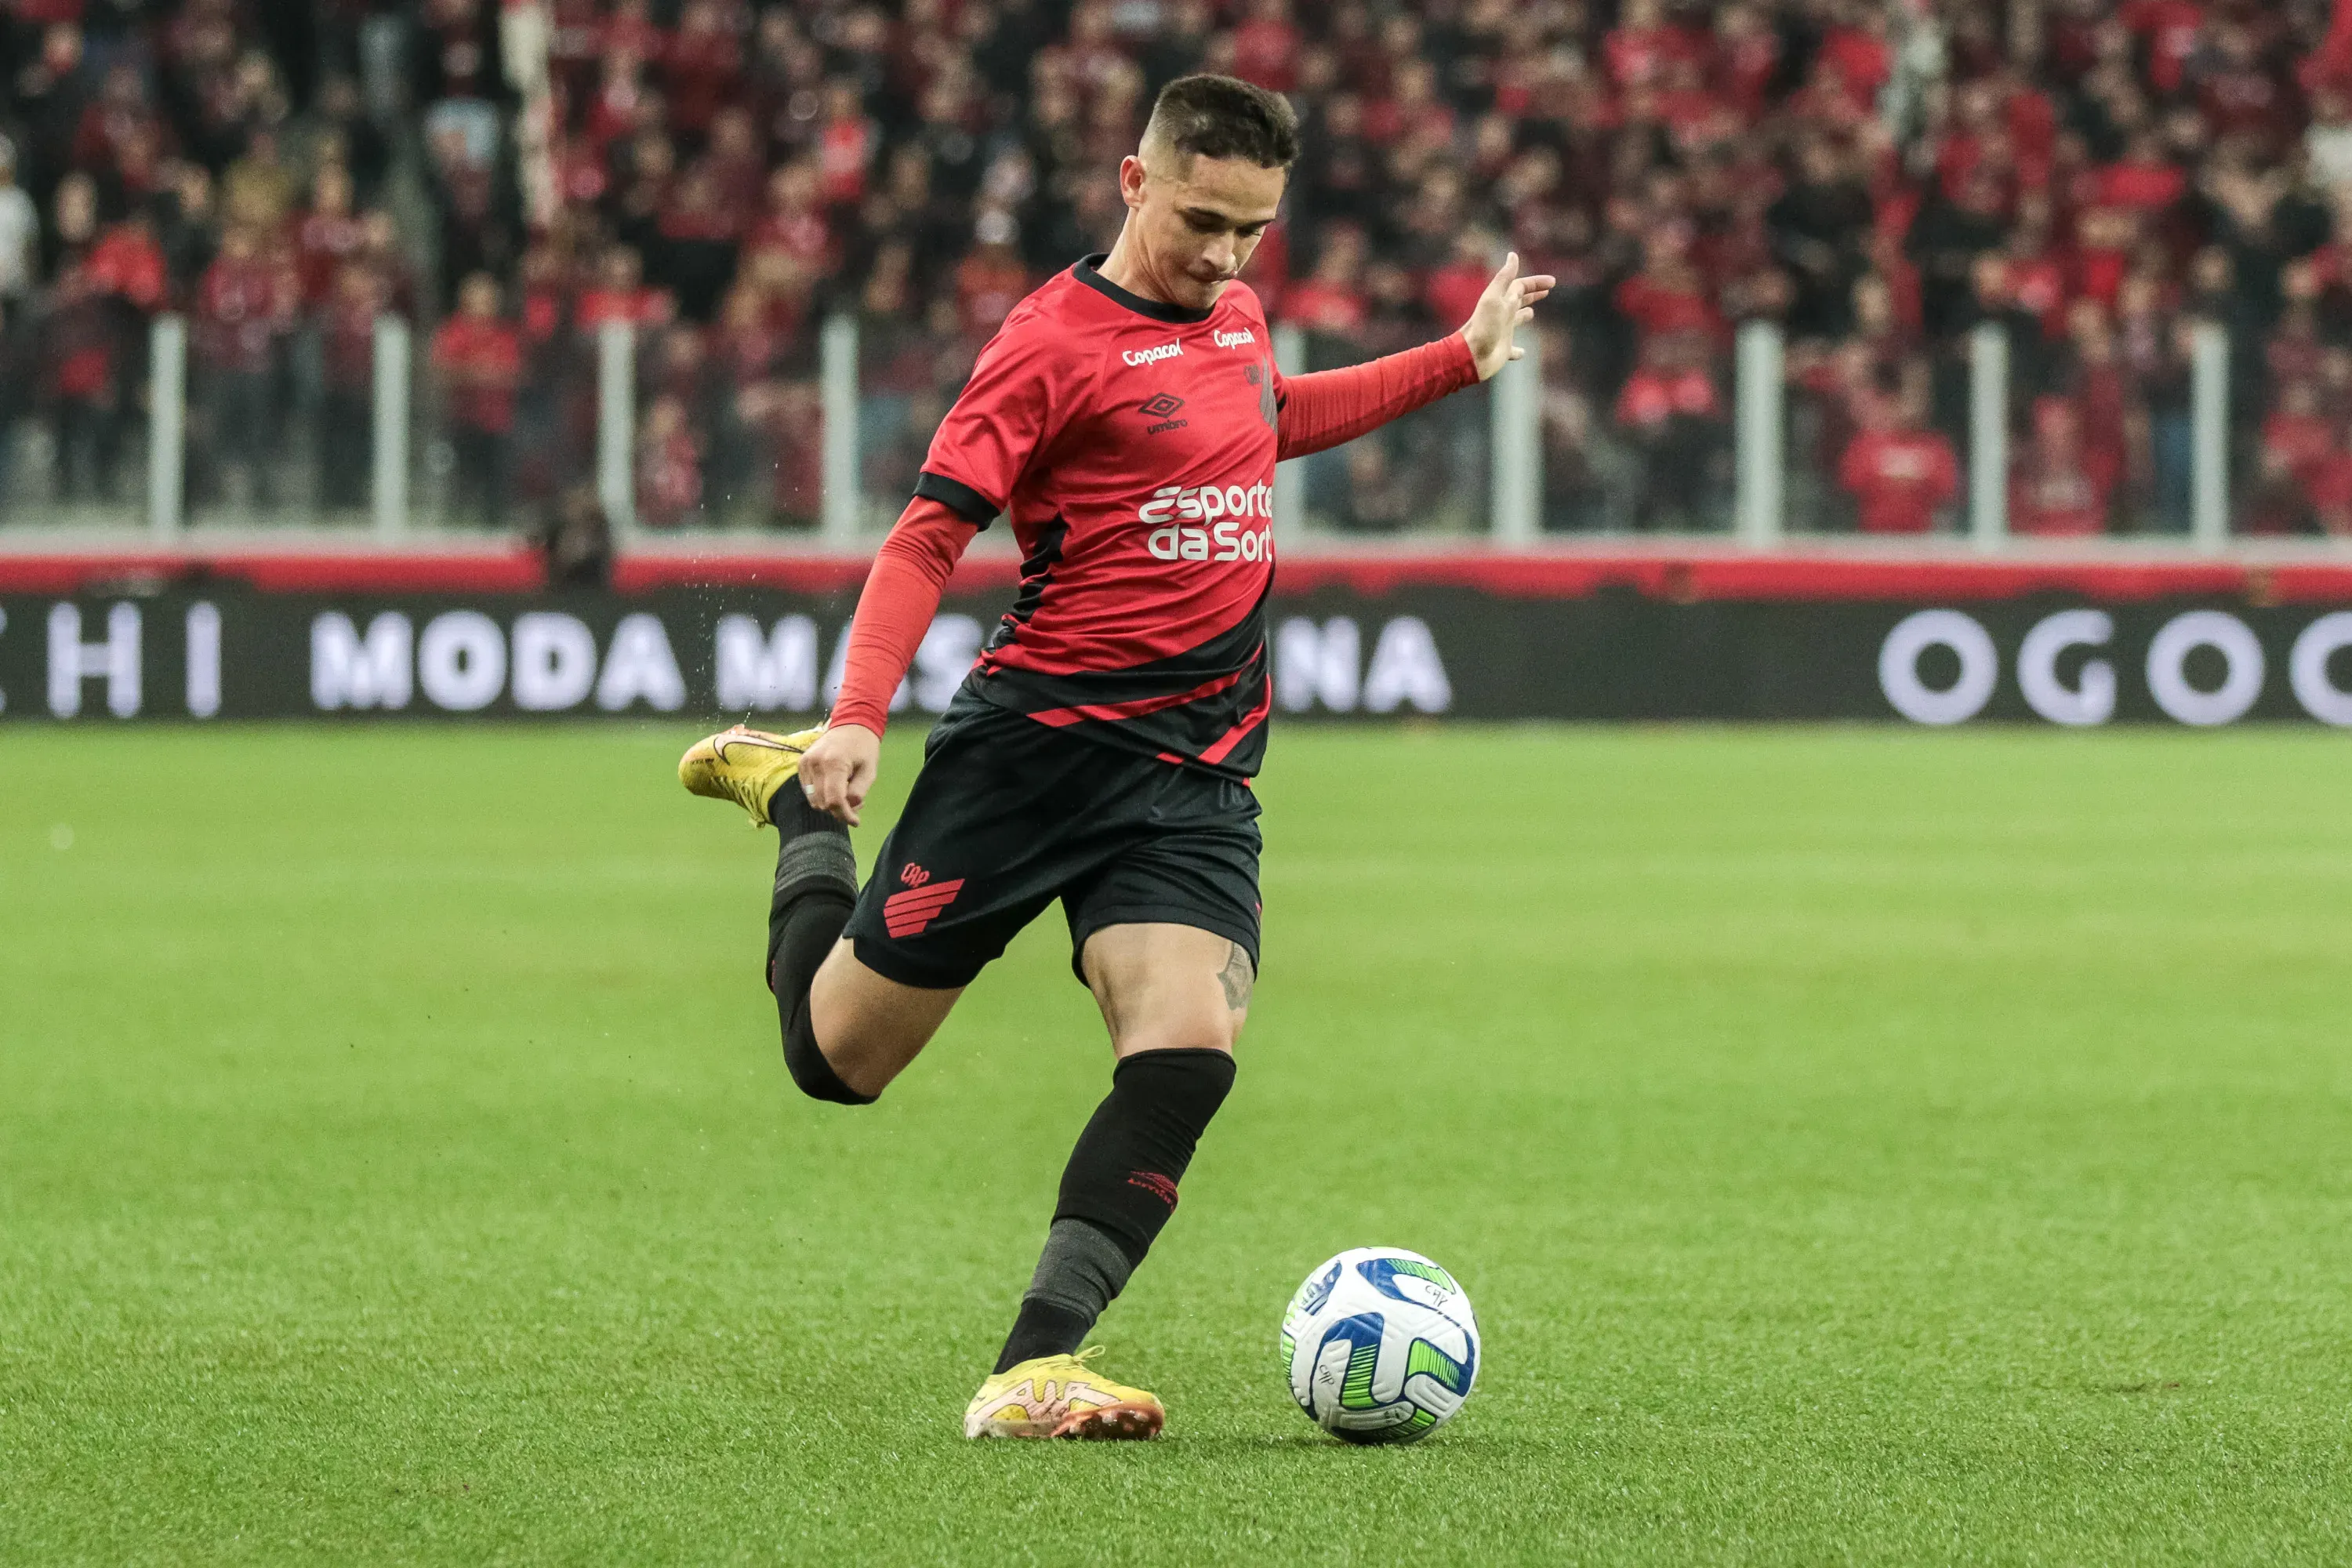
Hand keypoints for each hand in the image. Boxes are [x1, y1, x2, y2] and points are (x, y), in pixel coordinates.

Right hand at [797, 722, 880, 826]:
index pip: (834, 800)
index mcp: (834, 763)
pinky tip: (834, 786)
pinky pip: (808, 790)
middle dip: (839, 810)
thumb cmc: (864, 748)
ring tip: (845, 793)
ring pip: (813, 800)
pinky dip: (821, 795)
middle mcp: (815, 763)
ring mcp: (805, 763)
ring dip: (829, 804)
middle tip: (854, 804)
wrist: (850, 724)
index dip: (844, 815)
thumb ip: (859, 791)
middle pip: (822, 803)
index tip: (855, 821)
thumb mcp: (870, 771)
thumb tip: (848, 807)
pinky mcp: (801, 764)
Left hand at [1458, 251, 1556, 381]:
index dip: (1536, 283)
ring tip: (1531, 313)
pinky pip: (1513, 349)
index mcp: (1503, 301)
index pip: (1521, 286)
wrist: (1471, 355)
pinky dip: (1518, 350)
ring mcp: (1503, 332)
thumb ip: (1504, 278)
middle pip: (1520, 300)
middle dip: (1533, 294)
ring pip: (1516, 320)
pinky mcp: (1502, 350)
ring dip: (1524, 315)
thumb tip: (1512, 254)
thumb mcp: (1494, 298)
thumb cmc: (1484, 326)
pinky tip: (1522, 353)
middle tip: (1547, 291)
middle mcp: (1503, 314)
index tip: (1552, 282)